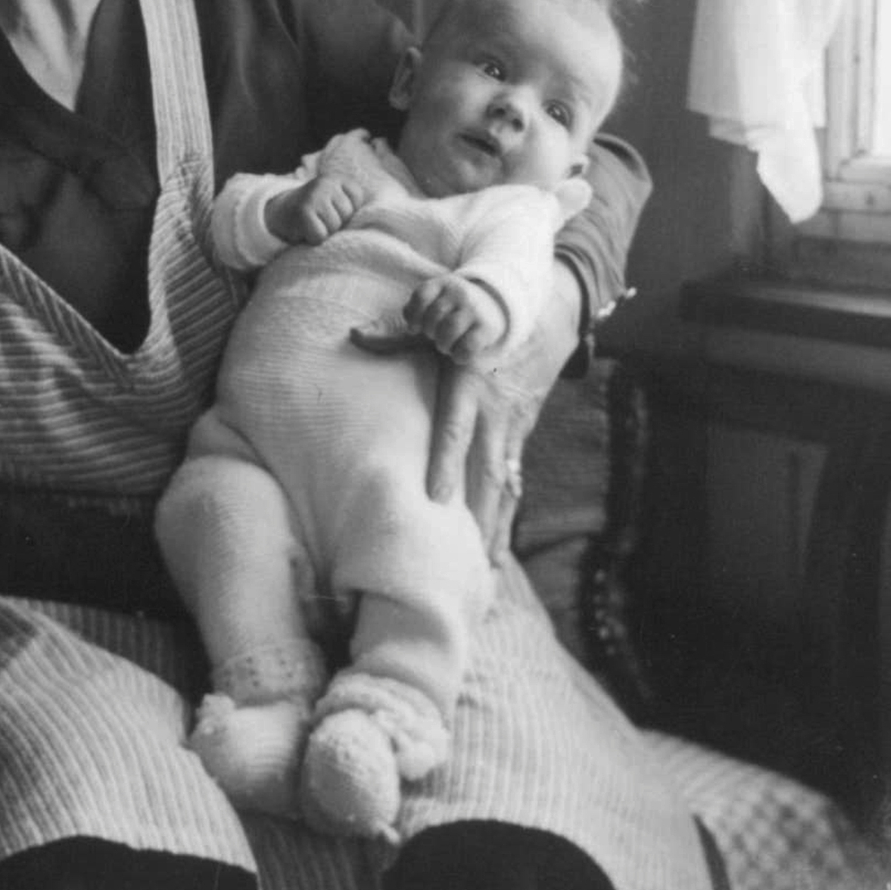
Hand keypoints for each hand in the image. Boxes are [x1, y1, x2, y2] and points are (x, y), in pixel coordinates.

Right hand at [266, 174, 371, 245]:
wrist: (279, 211)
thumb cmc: (315, 212)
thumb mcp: (335, 201)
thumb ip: (353, 206)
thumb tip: (375, 226)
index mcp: (340, 179)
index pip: (358, 203)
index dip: (346, 214)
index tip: (331, 211)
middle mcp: (327, 183)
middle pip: (346, 216)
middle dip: (335, 224)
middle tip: (319, 219)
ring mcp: (315, 195)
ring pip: (334, 227)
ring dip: (323, 232)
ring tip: (312, 223)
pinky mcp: (304, 211)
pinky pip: (320, 236)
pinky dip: (312, 239)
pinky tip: (304, 230)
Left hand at [352, 263, 582, 561]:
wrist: (536, 319)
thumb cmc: (473, 328)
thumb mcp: (438, 329)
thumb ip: (396, 339)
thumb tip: (354, 334)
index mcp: (468, 387)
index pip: (455, 431)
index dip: (447, 464)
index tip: (436, 499)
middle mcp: (494, 414)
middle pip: (487, 472)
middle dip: (478, 517)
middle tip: (464, 558)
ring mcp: (512, 430)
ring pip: (506, 486)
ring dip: (496, 527)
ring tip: (486, 570)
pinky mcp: (520, 438)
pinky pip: (515, 483)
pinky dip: (508, 517)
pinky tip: (498, 553)